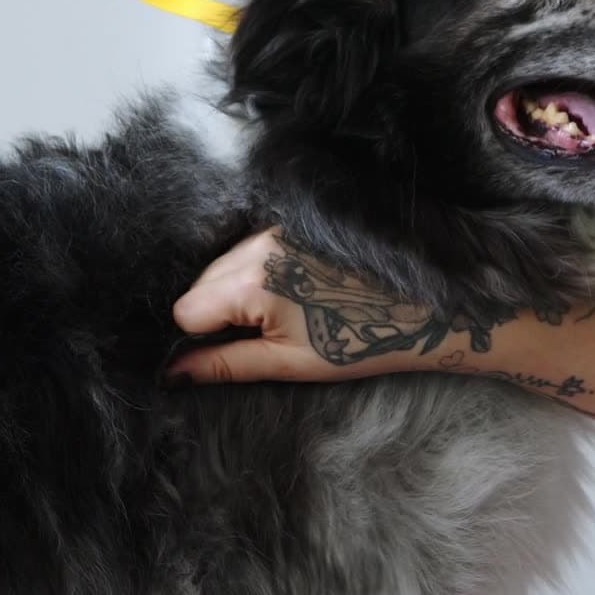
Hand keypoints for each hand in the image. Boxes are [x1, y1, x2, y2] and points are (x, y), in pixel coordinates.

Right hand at [168, 229, 440, 383]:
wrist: (421, 308)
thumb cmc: (358, 341)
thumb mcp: (287, 363)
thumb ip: (223, 364)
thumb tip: (174, 372)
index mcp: (252, 283)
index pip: (186, 308)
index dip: (198, 337)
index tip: (229, 349)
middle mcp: (257, 246)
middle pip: (199, 283)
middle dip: (215, 313)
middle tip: (260, 335)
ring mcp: (274, 228)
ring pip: (221, 264)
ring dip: (234, 292)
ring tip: (284, 313)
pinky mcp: (290, 222)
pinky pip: (248, 249)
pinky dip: (254, 273)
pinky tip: (292, 291)